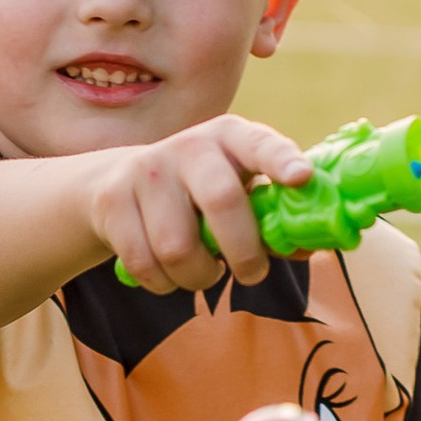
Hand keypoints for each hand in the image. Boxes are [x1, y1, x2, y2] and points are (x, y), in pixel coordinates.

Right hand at [86, 117, 310, 294]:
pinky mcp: (112, 200)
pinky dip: (163, 283)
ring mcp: (146, 170)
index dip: (281, 160)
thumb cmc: (198, 194)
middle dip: (244, 250)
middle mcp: (188, 146)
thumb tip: (308, 246)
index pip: (260, 144)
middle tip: (252, 274)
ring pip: (179, 247)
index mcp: (230, 137)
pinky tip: (169, 273)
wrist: (116, 182)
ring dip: (199, 277)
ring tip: (204, 273)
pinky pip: (145, 263)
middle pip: (222, 200)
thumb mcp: (236, 190)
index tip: (302, 177)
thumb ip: (270, 217)